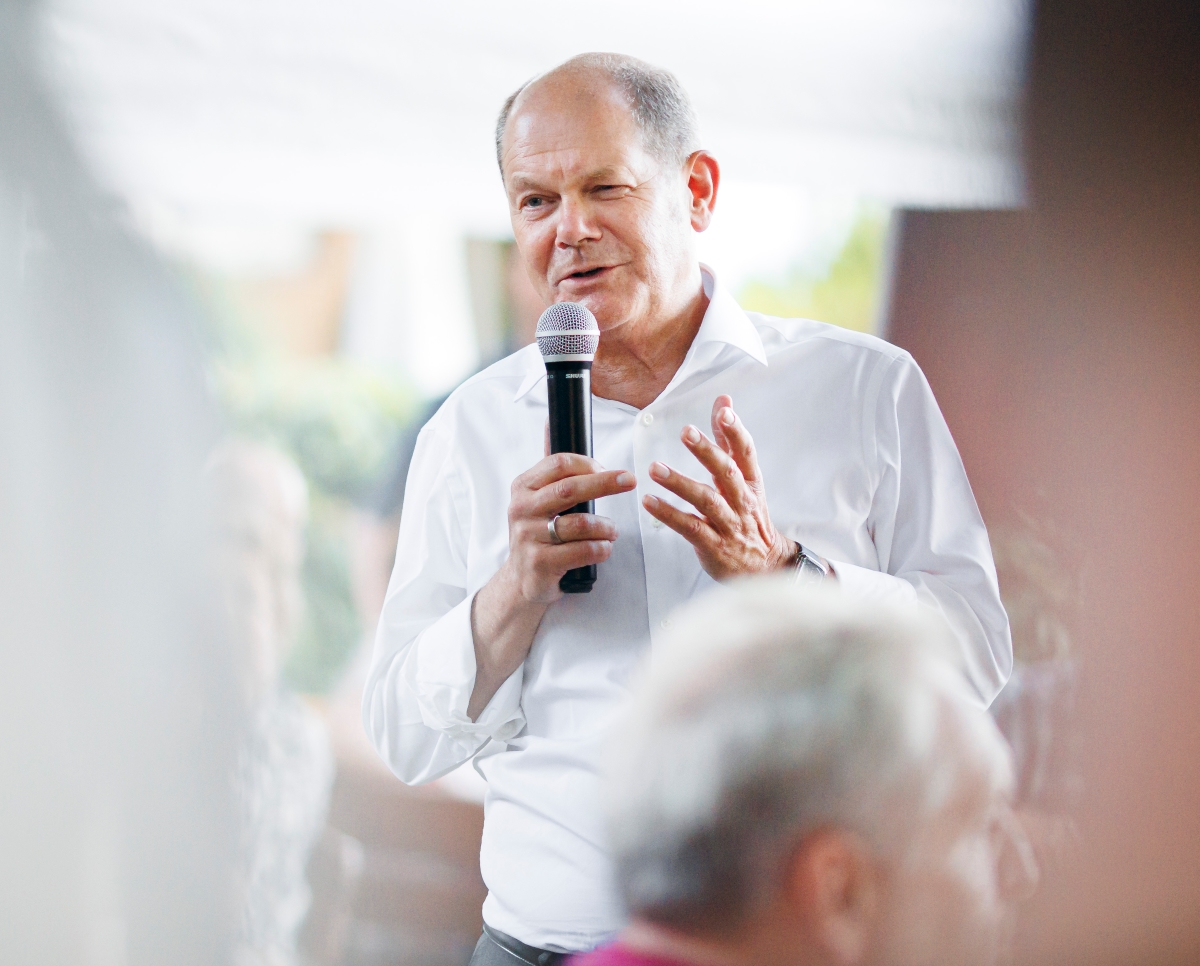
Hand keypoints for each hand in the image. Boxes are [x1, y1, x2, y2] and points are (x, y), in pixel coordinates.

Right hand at [468, 451, 634, 719]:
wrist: (522, 581)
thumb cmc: (538, 534)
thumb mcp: (538, 497)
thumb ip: (550, 465)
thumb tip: (551, 422)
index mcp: (523, 487)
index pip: (559, 464)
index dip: (589, 464)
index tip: (612, 469)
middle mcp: (521, 510)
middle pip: (570, 489)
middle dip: (605, 482)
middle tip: (630, 480)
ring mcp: (528, 538)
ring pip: (579, 524)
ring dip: (605, 526)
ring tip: (612, 530)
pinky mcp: (539, 565)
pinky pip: (581, 552)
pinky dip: (600, 549)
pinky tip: (603, 549)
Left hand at [642, 394, 793, 581]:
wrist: (765, 565)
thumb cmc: (749, 516)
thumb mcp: (744, 478)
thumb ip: (729, 440)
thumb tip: (724, 401)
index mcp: (750, 482)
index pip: (746, 452)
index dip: (736, 431)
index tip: (724, 411)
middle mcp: (742, 501)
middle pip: (727, 472)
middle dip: (707, 451)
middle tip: (686, 432)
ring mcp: (728, 524)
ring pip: (706, 500)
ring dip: (680, 483)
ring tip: (656, 469)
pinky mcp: (713, 545)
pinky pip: (690, 528)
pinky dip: (669, 514)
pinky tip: (650, 502)